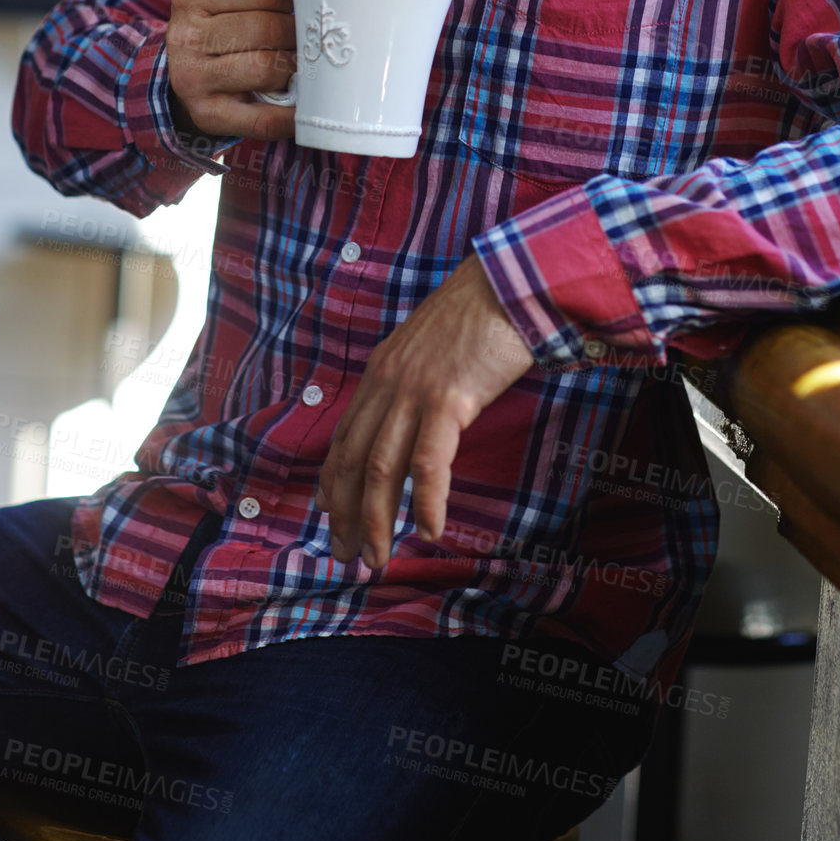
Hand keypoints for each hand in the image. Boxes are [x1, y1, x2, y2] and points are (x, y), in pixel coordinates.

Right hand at [166, 0, 318, 141]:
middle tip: (308, 37)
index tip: (300, 3)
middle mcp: (184, 33)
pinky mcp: (207, 115)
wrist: (190, 71)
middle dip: (298, 34)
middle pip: (269, 29)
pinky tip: (304, 106)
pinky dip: (292, 116)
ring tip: (301, 64)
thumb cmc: (230, 14)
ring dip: (295, 69)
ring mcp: (191, 78)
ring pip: (268, 69)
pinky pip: (264, 120)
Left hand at [315, 252, 534, 569]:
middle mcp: (387, 382)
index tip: (330, 516)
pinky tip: (428, 531)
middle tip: (348, 555)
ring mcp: (415, 391)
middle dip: (346, 514)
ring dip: (376, 520)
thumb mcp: (431, 346)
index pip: (344, 437)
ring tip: (378, 558)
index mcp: (381, 371)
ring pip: (382, 469)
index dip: (333, 482)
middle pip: (354, 461)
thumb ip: (415, 379)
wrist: (509, 282)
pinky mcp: (449, 398)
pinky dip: (426, 502)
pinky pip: (429, 462)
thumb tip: (418, 417)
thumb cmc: (482, 313)